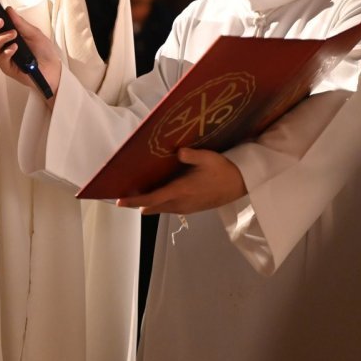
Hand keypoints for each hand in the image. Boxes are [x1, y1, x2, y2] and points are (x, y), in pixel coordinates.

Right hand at [0, 6, 61, 102]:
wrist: (52, 69)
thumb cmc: (43, 51)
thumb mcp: (33, 32)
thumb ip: (20, 23)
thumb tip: (8, 10)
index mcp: (5, 34)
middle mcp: (1, 45)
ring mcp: (2, 56)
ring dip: (1, 38)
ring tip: (14, 35)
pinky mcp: (7, 67)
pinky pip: (1, 58)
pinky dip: (7, 51)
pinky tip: (15, 48)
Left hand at [116, 147, 246, 213]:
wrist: (241, 184)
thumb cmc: (223, 170)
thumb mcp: (209, 158)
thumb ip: (193, 156)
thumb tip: (179, 151)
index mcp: (182, 191)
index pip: (153, 199)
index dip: (135, 200)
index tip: (120, 202)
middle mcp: (181, 203)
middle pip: (152, 206)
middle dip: (137, 201)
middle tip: (122, 192)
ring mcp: (186, 208)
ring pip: (160, 208)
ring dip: (147, 202)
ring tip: (134, 192)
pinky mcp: (191, 208)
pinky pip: (168, 208)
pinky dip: (158, 203)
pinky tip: (155, 193)